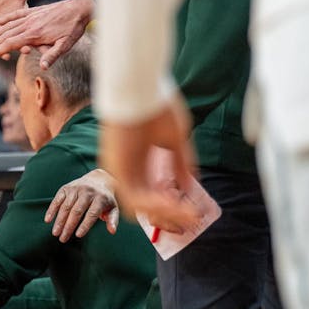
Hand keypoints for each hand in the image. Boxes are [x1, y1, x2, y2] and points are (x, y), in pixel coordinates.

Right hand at [0, 0, 92, 64]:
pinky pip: (17, 15)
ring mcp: (31, 16)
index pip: (12, 44)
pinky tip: (0, 22)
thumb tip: (43, 67)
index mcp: (35, 34)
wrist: (80, 6)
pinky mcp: (35, 11)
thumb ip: (52, 55)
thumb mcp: (66, 44)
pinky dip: (7, 19)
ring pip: (9, 25)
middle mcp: (29, 24)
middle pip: (6, 35)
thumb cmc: (74, 27)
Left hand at [0, 0, 55, 56]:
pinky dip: (4, 52)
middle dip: (34, 45)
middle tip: (41, 51)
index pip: (38, 30)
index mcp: (26, 22)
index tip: (53, 41)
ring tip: (25, 53)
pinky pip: (2, 47)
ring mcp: (7, 37)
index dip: (45, 36)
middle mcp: (19, 32)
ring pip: (15, 45)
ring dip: (21, 50)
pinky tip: (6, 58)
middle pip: (27, 40)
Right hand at [44, 167, 118, 241]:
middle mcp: (87, 192)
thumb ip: (113, 220)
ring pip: (65, 206)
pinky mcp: (66, 188)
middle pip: (76, 211)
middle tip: (63, 239)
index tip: (78, 236)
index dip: (85, 225)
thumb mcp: (113, 208)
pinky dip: (52, 209)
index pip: (91, 213)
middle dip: (68, 226)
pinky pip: (57, 199)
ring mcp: (75, 189)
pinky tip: (48, 220)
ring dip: (59, 220)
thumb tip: (112, 231)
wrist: (98, 179)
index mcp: (100, 198)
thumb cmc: (106, 199)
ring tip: (55, 233)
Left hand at [98, 95, 199, 233]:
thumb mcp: (175, 139)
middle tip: (189, 221)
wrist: (141, 87)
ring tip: (186, 212)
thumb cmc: (157, 106)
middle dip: (167, 217)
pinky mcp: (116, 167)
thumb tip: (188, 187)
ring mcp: (119, 168)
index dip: (170, 208)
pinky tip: (174, 202)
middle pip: (142, 206)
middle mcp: (126, 167)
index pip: (149, 194)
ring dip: (164, 214)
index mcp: (138, 160)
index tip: (192, 214)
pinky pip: (133, 199)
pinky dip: (155, 205)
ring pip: (137, 208)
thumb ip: (180, 164)